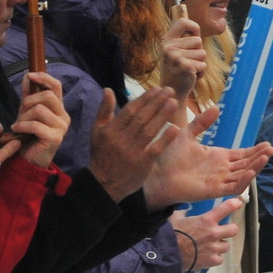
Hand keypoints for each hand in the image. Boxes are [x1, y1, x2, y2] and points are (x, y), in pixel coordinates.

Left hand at [13, 72, 67, 168]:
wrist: (29, 158)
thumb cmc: (29, 135)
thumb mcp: (27, 112)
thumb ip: (29, 95)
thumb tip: (28, 76)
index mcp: (58, 109)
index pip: (57, 86)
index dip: (44, 78)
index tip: (30, 75)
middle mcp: (63, 116)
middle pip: (47, 96)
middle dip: (28, 101)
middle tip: (20, 112)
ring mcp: (61, 127)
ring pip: (40, 110)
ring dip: (23, 117)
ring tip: (19, 125)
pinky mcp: (55, 138)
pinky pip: (35, 125)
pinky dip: (22, 126)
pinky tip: (17, 130)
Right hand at [87, 88, 178, 202]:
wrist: (104, 183)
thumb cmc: (102, 154)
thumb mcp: (97, 131)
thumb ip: (104, 110)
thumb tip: (108, 89)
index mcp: (110, 130)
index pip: (130, 110)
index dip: (145, 99)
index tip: (157, 89)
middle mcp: (121, 139)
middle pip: (142, 117)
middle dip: (157, 102)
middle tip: (170, 90)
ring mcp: (132, 151)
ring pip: (149, 130)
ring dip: (163, 115)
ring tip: (174, 102)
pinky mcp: (142, 163)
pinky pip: (155, 148)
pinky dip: (165, 138)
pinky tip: (176, 127)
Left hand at [140, 103, 272, 210]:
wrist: (155, 173)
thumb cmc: (168, 156)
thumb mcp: (187, 134)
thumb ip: (202, 122)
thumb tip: (216, 107)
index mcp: (218, 157)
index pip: (242, 155)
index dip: (255, 150)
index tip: (267, 144)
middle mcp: (222, 170)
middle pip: (247, 164)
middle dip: (259, 157)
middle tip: (271, 149)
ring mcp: (219, 181)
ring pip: (243, 175)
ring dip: (255, 167)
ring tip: (266, 156)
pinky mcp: (214, 191)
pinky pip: (233, 187)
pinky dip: (244, 181)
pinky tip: (251, 171)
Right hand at [158, 16, 206, 101]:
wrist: (172, 91)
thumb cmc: (178, 69)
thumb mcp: (176, 51)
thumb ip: (183, 40)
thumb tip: (194, 26)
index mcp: (166, 40)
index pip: (182, 22)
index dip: (194, 26)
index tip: (195, 34)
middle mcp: (169, 47)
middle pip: (198, 40)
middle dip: (198, 52)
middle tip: (187, 62)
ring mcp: (176, 57)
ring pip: (203, 53)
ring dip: (200, 63)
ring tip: (188, 69)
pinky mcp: (186, 66)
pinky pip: (203, 65)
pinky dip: (201, 72)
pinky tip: (190, 76)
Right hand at [170, 197, 241, 272]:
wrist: (166, 254)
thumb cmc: (169, 235)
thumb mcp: (175, 219)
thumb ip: (183, 214)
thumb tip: (184, 211)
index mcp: (206, 220)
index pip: (226, 208)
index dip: (234, 205)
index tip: (237, 204)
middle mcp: (214, 233)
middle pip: (234, 229)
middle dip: (230, 230)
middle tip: (223, 231)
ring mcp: (214, 248)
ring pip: (226, 246)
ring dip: (220, 246)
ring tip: (209, 246)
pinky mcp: (212, 260)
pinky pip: (220, 259)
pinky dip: (215, 258)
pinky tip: (206, 256)